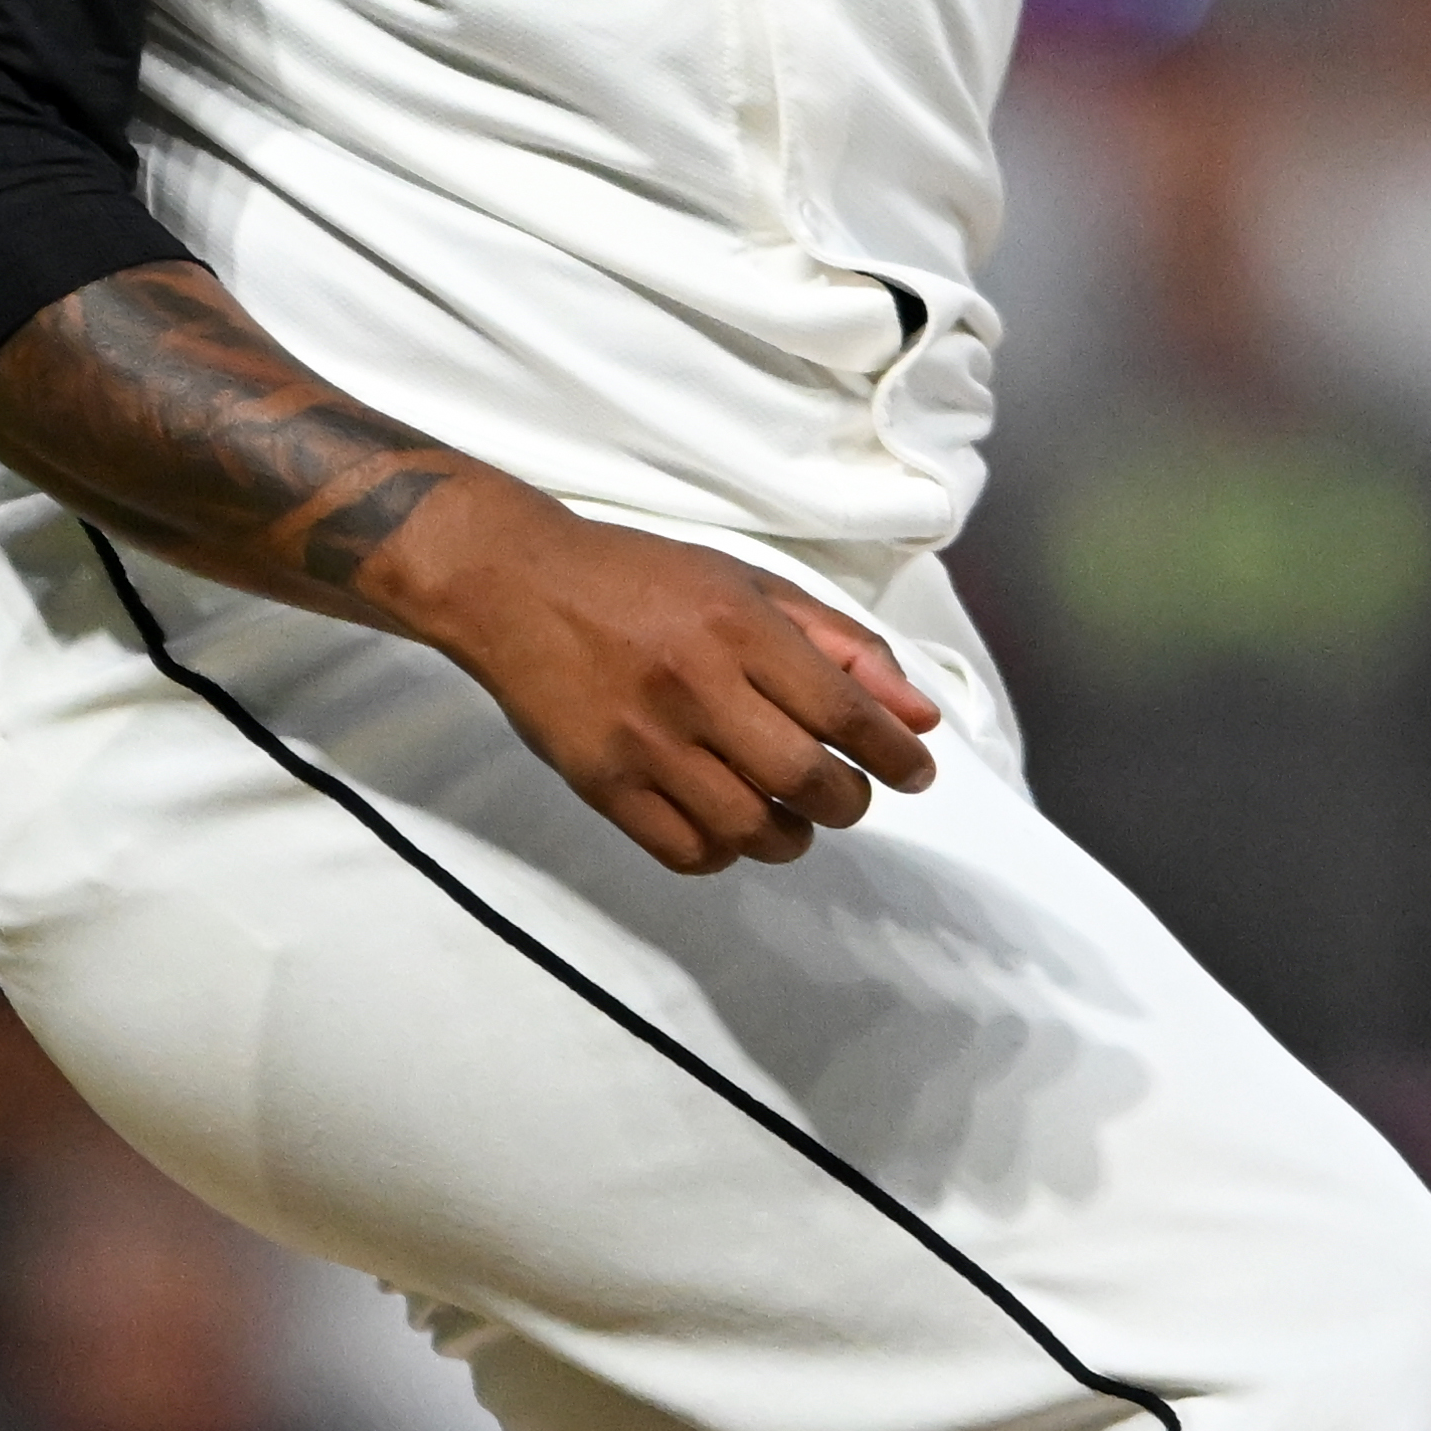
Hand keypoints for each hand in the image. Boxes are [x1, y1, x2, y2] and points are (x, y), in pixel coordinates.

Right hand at [367, 475, 943, 875]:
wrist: (512, 584)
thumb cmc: (639, 578)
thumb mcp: (747, 584)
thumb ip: (840, 644)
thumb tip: (918, 717)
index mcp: (739, 625)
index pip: (845, 712)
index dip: (896, 755)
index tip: (915, 772)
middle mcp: (695, 685)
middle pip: (806, 782)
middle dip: (849, 803)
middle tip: (845, 794)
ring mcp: (644, 741)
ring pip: (750, 830)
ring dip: (791, 836)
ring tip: (787, 814)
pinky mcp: (601, 783)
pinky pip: (686, 852)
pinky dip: (725, 852)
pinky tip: (727, 823)